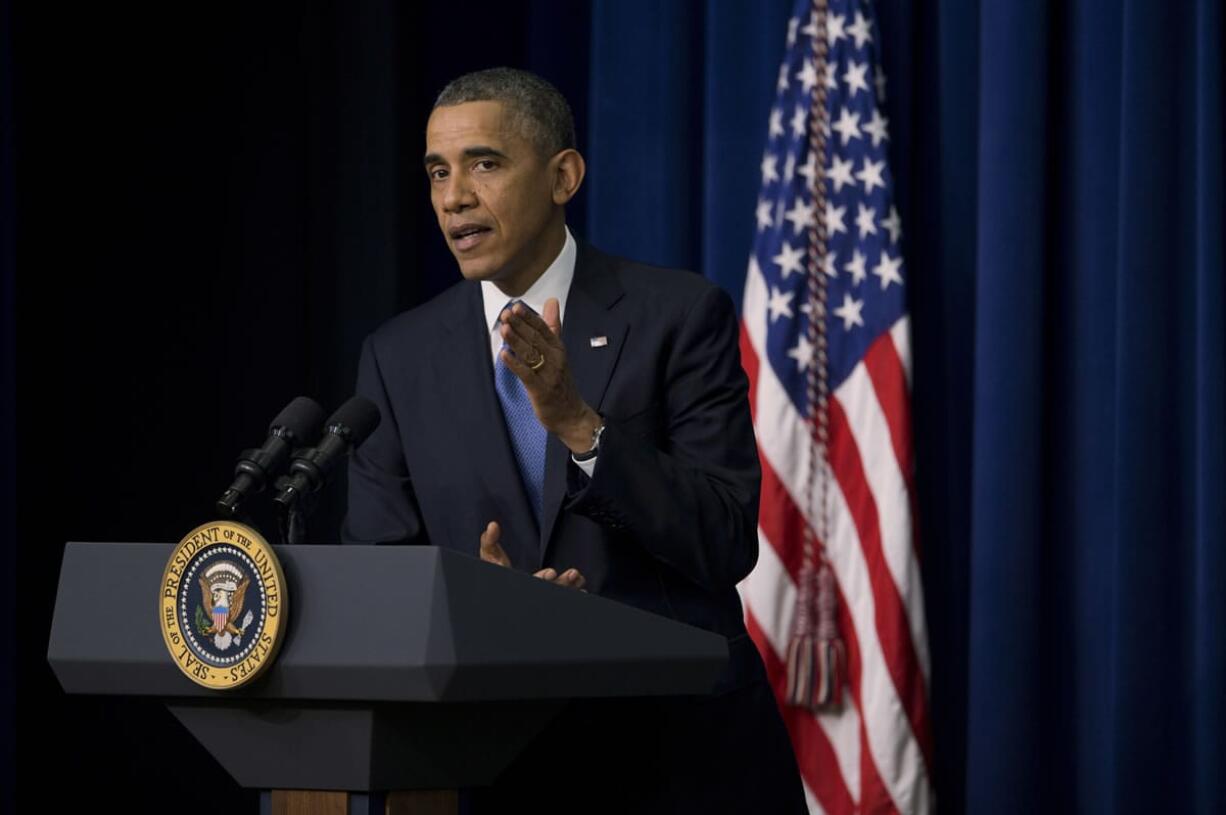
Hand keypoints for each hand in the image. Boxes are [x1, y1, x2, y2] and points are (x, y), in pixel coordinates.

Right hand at [479, 521, 586, 588]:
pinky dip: (572, 593)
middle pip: (547, 591)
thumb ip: (489, 541)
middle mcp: (528, 592)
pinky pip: (562, 596)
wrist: (503, 591)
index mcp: (514, 583)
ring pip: (557, 594)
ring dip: (569, 586)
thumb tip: (492, 525)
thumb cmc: (496, 570)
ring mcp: (538, 596)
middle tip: (572, 574)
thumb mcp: (490, 556)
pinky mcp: (549, 597)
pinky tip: (582, 589)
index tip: (552, 572)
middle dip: (561, 584)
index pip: (528, 583)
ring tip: (578, 576)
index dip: (540, 579)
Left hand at [498, 298, 601, 453]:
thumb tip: (551, 301)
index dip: (530, 318)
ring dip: (516, 341)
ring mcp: (548, 375)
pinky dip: (515, 364)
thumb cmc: (561, 382)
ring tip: (504, 328)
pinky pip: (527, 375)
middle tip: (506, 314)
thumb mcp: (558, 352)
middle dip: (520, 326)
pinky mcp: (541, 390)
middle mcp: (555, 359)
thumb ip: (552, 327)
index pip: (544, 329)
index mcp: (558, 349)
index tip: (516, 307)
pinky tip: (504, 355)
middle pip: (536, 339)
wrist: (571, 415)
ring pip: (531, 354)